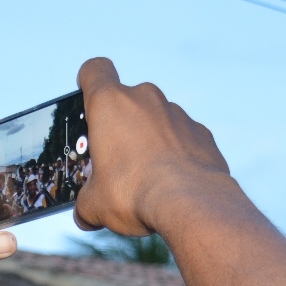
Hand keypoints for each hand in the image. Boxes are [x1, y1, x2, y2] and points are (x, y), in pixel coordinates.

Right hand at [72, 57, 229, 236]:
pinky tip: (171, 182)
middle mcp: (145, 99)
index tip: (89, 100)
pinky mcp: (200, 132)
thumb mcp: (94, 205)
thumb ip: (85, 204)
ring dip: (148, 140)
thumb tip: (85, 215)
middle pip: (126, 101)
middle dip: (120, 126)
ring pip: (156, 119)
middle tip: (114, 158)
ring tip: (144, 176)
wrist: (189, 203)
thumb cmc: (134, 192)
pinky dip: (175, 154)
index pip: (95, 70)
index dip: (89, 81)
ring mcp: (176, 113)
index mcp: (110, 105)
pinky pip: (181, 137)